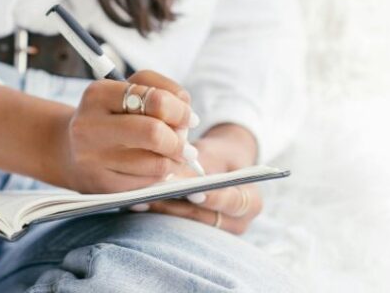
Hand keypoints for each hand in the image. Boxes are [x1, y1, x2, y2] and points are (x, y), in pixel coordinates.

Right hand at [59, 70, 198, 193]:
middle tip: (185, 144)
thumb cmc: (110, 115)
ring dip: (173, 161)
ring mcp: (92, 159)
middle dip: (179, 140)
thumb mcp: (128, 90)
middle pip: (154, 134)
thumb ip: (162, 91)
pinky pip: (147, 184)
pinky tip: (151, 168)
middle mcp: (89, 126)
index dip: (181, 111)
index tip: (189, 118)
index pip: (155, 100)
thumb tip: (190, 119)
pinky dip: (159, 176)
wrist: (69, 149)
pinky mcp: (101, 185)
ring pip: (156, 164)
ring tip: (169, 155)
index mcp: (97, 94)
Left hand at [146, 124, 262, 233]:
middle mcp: (238, 222)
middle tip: (156, 195)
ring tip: (141, 200)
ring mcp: (217, 232)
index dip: (212, 198)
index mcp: (251, 201)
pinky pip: (177, 228)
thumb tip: (173, 179)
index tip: (193, 191)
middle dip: (179, 206)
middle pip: (206, 219)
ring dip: (163, 212)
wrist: (220, 165)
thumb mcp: (211, 154)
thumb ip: (197, 168)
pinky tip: (138, 205)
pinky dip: (158, 215)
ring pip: (188, 226)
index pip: (233, 202)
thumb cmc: (217, 156)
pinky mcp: (197, 235)